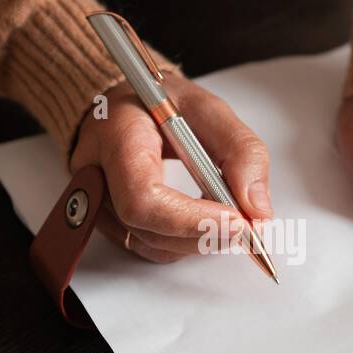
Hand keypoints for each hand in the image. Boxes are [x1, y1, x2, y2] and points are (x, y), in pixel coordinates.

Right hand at [70, 76, 272, 262]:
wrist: (121, 108)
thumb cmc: (158, 104)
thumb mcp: (206, 108)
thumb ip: (240, 150)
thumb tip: (257, 209)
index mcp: (116, 136)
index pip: (143, 197)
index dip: (191, 219)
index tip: (236, 220)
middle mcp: (96, 175)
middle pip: (147, 229)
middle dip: (204, 234)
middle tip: (246, 225)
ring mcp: (95, 203)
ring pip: (151, 246)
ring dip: (199, 240)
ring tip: (228, 217)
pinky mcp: (107, 222)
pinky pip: (149, 248)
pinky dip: (185, 242)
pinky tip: (204, 221)